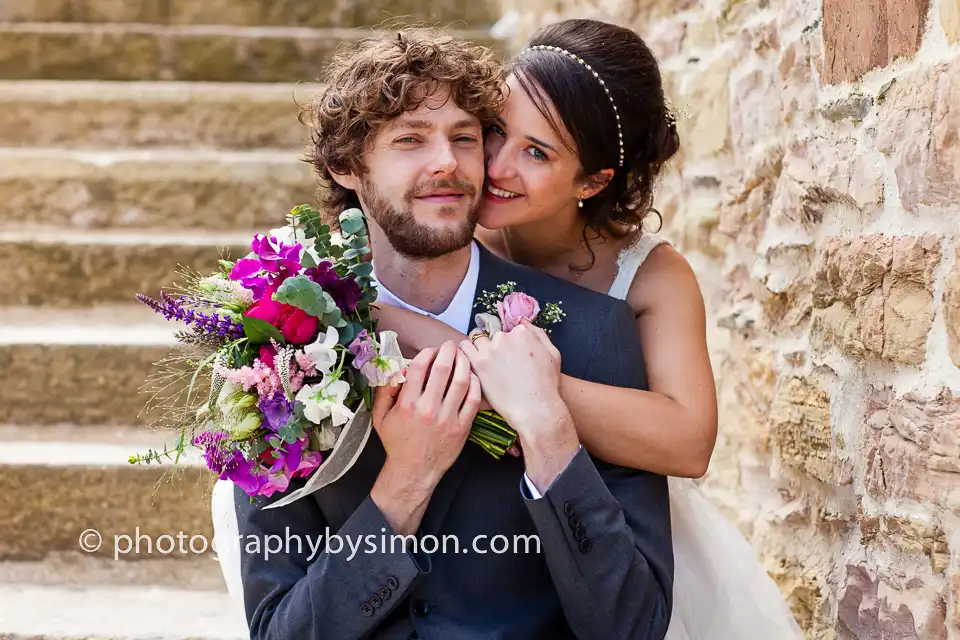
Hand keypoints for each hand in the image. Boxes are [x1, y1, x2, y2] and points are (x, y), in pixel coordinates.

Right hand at [369, 342, 480, 533]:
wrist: (414, 471)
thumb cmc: (397, 443)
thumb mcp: (380, 417)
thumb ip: (384, 391)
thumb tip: (394, 370)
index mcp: (407, 403)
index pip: (419, 367)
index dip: (427, 352)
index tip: (431, 350)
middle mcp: (428, 408)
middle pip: (443, 369)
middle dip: (448, 351)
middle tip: (451, 345)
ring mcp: (447, 418)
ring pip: (461, 381)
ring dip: (464, 363)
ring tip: (464, 356)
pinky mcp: (462, 427)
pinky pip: (473, 400)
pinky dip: (475, 385)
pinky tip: (473, 377)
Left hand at [459, 319, 568, 439]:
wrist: (535, 408)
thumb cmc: (547, 384)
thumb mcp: (553, 354)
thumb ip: (538, 334)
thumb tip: (522, 322)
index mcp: (522, 333)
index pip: (510, 330)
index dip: (510, 343)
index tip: (510, 356)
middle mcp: (505, 338)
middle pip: (493, 335)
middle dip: (494, 346)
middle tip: (498, 363)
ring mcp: (490, 350)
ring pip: (476, 339)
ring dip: (478, 347)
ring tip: (482, 361)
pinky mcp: (478, 364)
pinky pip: (464, 348)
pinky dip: (465, 352)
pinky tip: (471, 363)